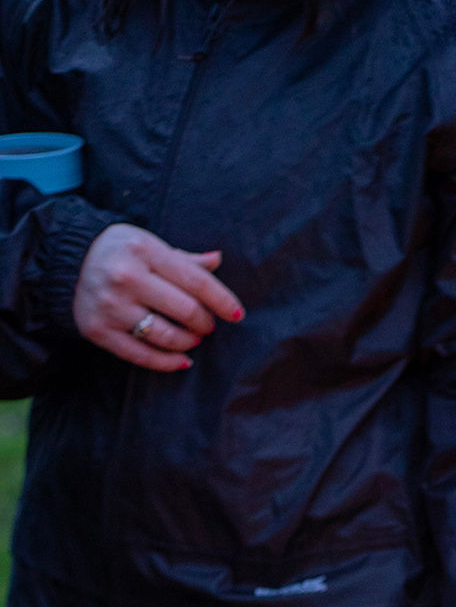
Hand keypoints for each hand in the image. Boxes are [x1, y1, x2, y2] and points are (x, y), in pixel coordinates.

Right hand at [73, 223, 244, 371]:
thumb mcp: (148, 244)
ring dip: (188, 342)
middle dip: (204, 322)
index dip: (222, 300)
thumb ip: (183, 258)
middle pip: (185, 310)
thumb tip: (217, 260)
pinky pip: (143, 356)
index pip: (195, 281)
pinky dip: (168, 362)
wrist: (67, 262)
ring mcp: (111, 306)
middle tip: (207, 325)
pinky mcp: (99, 331)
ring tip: (193, 339)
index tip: (237, 315)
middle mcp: (126, 277)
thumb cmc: (119, 253)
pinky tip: (182, 360)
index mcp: (143, 250)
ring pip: (166, 336)